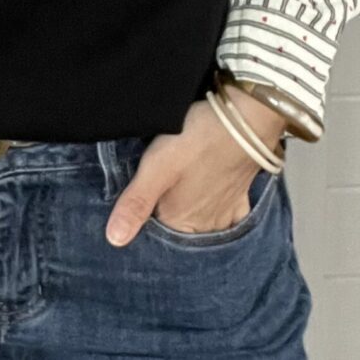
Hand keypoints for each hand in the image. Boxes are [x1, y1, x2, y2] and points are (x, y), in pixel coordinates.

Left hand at [105, 85, 286, 246]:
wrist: (245, 120)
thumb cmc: (197, 140)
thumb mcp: (156, 168)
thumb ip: (135, 203)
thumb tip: (114, 239)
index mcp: (181, 222)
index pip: (156, 238)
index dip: (142, 228)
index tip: (132, 214)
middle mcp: (205, 224)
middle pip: (180, 233)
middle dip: (166, 225)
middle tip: (156, 202)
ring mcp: (226, 211)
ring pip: (204, 228)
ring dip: (191, 222)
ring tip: (178, 204)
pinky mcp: (240, 196)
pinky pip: (231, 219)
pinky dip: (222, 219)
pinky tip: (212, 212)